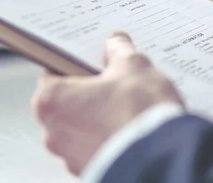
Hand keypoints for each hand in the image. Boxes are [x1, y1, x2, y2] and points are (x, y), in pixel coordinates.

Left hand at [31, 32, 182, 175]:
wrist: (161, 157)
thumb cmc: (138, 112)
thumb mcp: (133, 65)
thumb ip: (119, 50)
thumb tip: (116, 42)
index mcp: (51, 100)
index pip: (53, 71)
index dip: (76, 61)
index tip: (92, 57)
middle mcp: (53, 132)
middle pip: (68, 100)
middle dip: (90, 89)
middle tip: (117, 78)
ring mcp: (71, 156)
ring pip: (83, 126)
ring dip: (100, 115)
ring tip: (131, 104)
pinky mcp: (92, 170)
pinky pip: (97, 146)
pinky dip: (110, 136)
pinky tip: (132, 125)